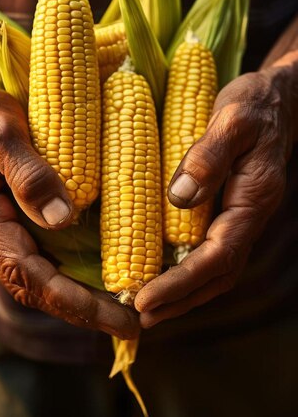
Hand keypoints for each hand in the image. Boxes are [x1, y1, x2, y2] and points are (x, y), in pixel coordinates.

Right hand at [0, 66, 138, 338]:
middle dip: (84, 311)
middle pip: (37, 288)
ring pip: (41, 276)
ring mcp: (2, 229)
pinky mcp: (13, 218)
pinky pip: (44, 253)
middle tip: (134, 323)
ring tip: (126, 306)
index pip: (29, 275)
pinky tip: (104, 268)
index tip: (118, 316)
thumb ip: (27, 173)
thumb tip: (63, 219)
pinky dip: (73, 270)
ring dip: (80, 296)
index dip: (74, 302)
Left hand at [135, 57, 297, 327]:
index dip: (181, 282)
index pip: (218, 256)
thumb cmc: (254, 105)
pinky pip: (211, 252)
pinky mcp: (230, 210)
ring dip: (184, 294)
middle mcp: (249, 217)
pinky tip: (162, 274)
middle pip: (218, 275)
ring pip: (216, 269)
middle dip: (180, 300)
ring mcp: (241, 217)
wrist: (277, 99)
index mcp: (253, 200)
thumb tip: (178, 198)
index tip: (145, 299)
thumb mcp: (233, 120)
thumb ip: (209, 156)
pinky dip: (188, 272)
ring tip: (147, 311)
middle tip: (139, 317)